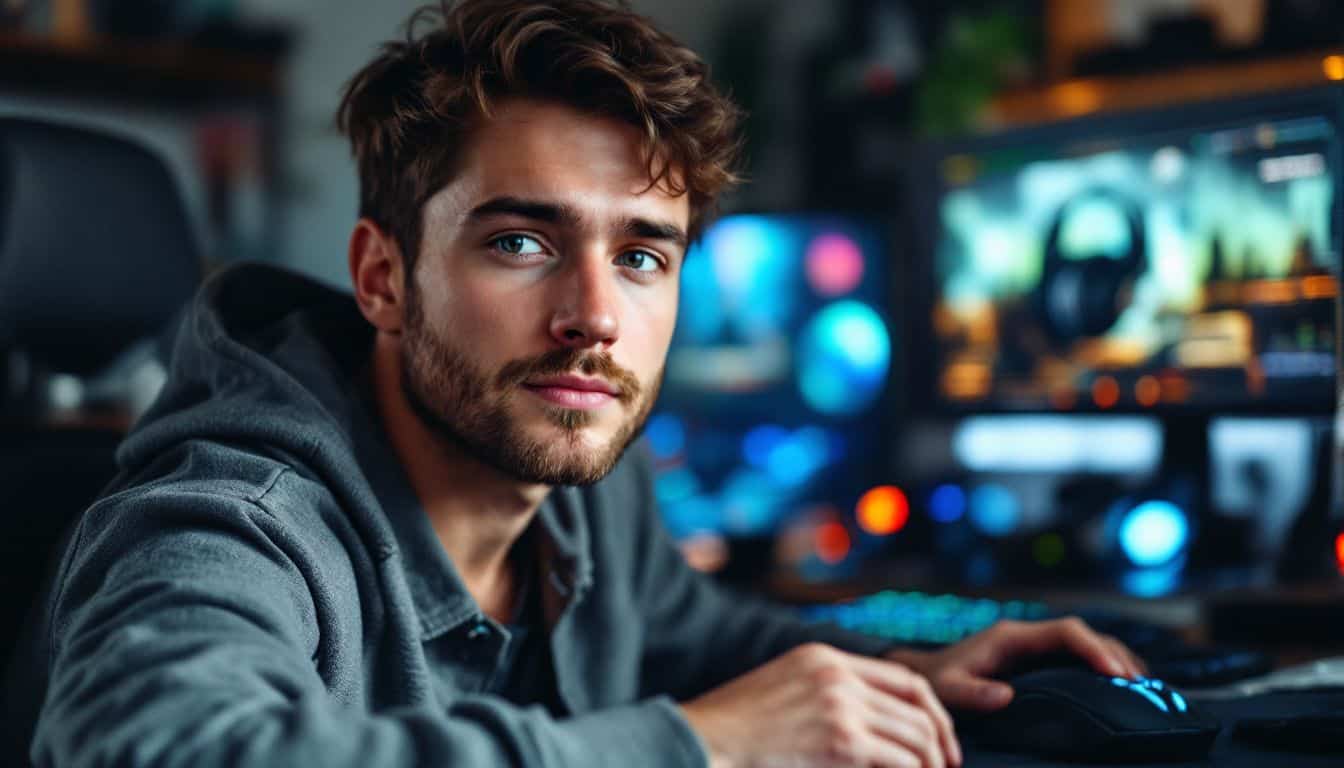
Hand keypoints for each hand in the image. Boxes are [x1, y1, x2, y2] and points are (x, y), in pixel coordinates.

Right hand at [681, 642, 961, 767]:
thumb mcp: (780, 687)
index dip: (929, 708)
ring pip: (916, 735)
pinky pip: (900, 761)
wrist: (704, 741)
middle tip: (947, 765)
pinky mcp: (842, 742)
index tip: (938, 735)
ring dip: (931, 763)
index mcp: (824, 657)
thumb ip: (822, 691)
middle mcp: (837, 675)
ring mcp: (841, 706)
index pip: (900, 675)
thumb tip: (862, 724)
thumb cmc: (733, 727)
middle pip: (917, 703)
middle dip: (940, 739)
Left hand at [888, 617, 1146, 712]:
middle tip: (1140, 685)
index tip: (1115, 672)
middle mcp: (1028, 636)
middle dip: (1114, 654)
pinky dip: (1103, 667)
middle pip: (1084, 634)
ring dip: (1115, 659)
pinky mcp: (1039, 661)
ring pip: (1086, 643)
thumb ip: (972, 692)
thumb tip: (1005, 695)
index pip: (1065, 631)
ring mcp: (1035, 647)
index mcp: (1012, 637)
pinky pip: (1079, 658)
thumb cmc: (938, 681)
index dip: (1094, 648)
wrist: (928, 675)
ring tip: (1142, 687)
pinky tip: (1121, 688)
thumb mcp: (949, 688)